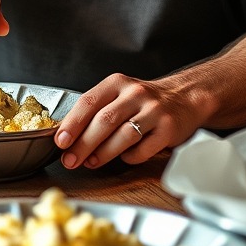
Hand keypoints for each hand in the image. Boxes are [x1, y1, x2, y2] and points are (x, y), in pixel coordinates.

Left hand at [54, 73, 200, 168]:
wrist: (184, 98)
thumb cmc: (143, 102)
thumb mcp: (118, 95)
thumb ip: (96, 111)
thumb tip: (69, 138)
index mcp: (117, 83)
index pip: (88, 102)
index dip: (72, 124)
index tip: (60, 141)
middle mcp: (135, 93)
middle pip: (104, 121)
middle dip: (83, 144)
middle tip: (70, 160)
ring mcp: (153, 110)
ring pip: (123, 135)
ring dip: (103, 153)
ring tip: (91, 162)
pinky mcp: (168, 128)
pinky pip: (143, 149)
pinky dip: (129, 157)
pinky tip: (124, 157)